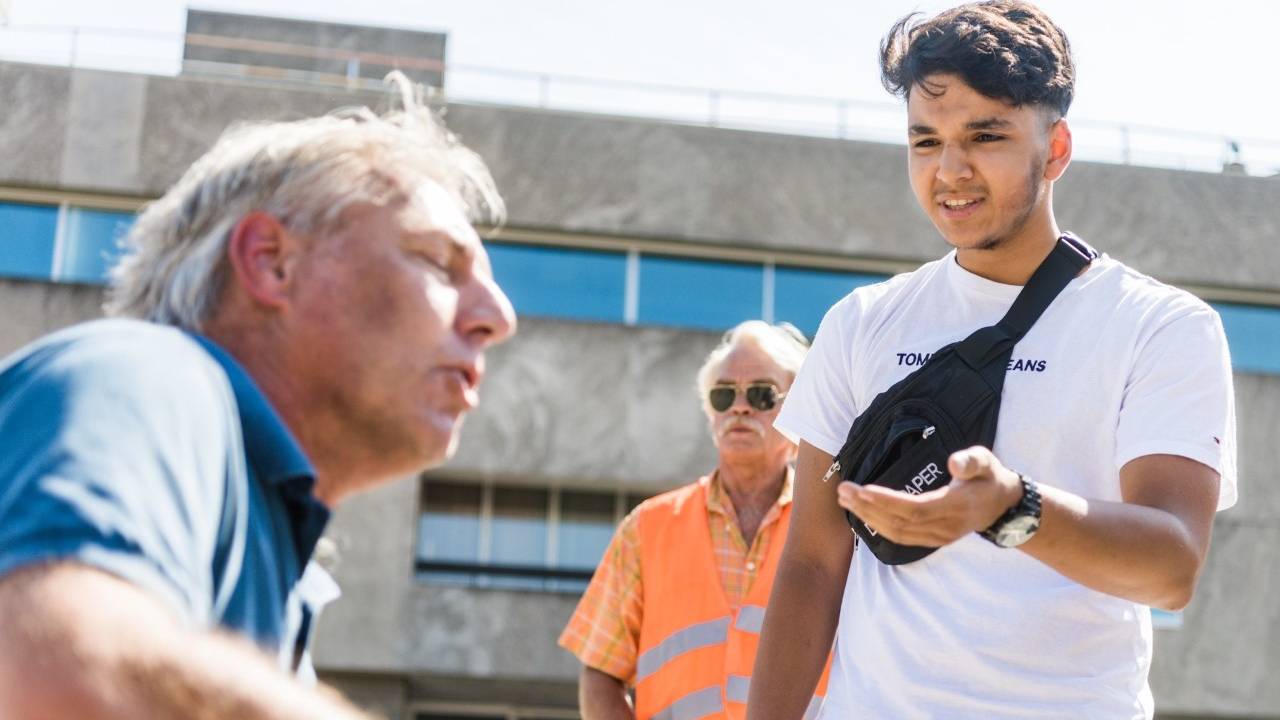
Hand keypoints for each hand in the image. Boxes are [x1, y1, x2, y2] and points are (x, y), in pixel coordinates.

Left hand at [836, 445, 1022, 546]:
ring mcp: (938, 537)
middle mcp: (945, 527)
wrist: (1002, 506)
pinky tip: (861, 513)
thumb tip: (953, 462)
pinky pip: (900, 537)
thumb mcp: (986, 461)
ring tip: (845, 499)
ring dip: (868, 517)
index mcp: (956, 507)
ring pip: (897, 533)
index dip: (887, 502)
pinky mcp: (932, 539)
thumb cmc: (988, 477)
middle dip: (868, 508)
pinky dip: (878, 526)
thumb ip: (971, 461)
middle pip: (900, 523)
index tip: (863, 490)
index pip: (916, 509)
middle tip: (844, 490)